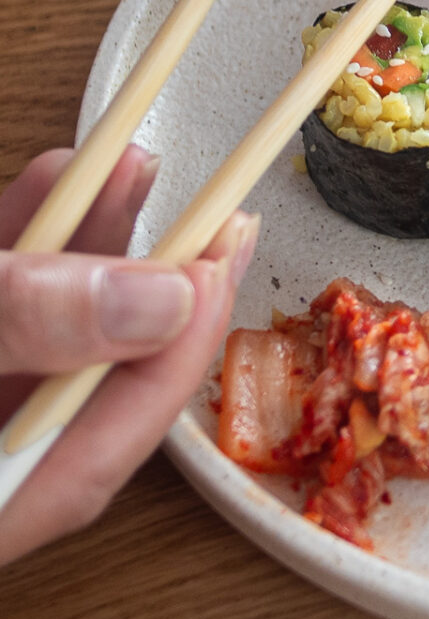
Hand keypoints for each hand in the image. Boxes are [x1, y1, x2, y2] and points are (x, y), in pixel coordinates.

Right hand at [0, 146, 256, 565]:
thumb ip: (27, 324)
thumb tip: (158, 301)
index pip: (103, 451)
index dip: (172, 355)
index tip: (218, 266)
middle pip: (76, 385)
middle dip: (141, 284)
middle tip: (213, 213)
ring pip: (32, 333)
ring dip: (81, 247)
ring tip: (133, 167)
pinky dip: (14, 247)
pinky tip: (48, 180)